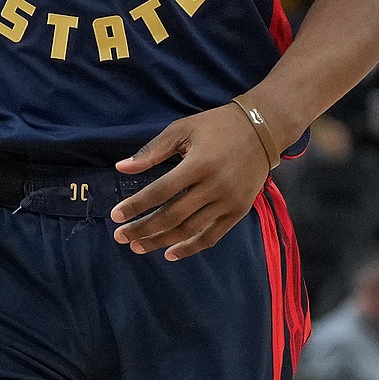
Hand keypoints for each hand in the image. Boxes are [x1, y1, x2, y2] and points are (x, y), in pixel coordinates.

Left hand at [110, 104, 272, 260]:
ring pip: (190, 230)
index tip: (116, 216)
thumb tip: (121, 168)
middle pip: (173, 216)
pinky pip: (213, 236)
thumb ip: (152, 151)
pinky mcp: (239, 210)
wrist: (262, 129)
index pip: (160, 191)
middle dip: (143, 229)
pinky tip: (170, 253)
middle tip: (120, 237)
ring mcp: (229, 201)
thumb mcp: (183, 129)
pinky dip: (191, 248)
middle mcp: (214, 186)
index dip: (136, 206)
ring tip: (138, 246)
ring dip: (162, 241)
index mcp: (198, 164)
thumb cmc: (217, 126)